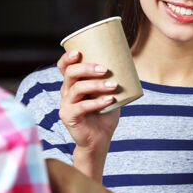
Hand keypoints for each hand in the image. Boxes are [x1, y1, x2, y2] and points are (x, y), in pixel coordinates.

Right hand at [57, 50, 119, 177]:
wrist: (100, 140)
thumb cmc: (104, 114)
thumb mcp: (109, 94)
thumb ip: (112, 81)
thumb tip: (128, 64)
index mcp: (73, 84)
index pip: (64, 67)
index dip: (67, 58)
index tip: (78, 52)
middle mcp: (66, 92)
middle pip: (70, 74)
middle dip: (87, 68)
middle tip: (105, 69)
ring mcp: (66, 104)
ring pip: (77, 88)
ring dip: (96, 85)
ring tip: (113, 86)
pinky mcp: (68, 117)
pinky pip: (81, 107)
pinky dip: (97, 102)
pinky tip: (110, 100)